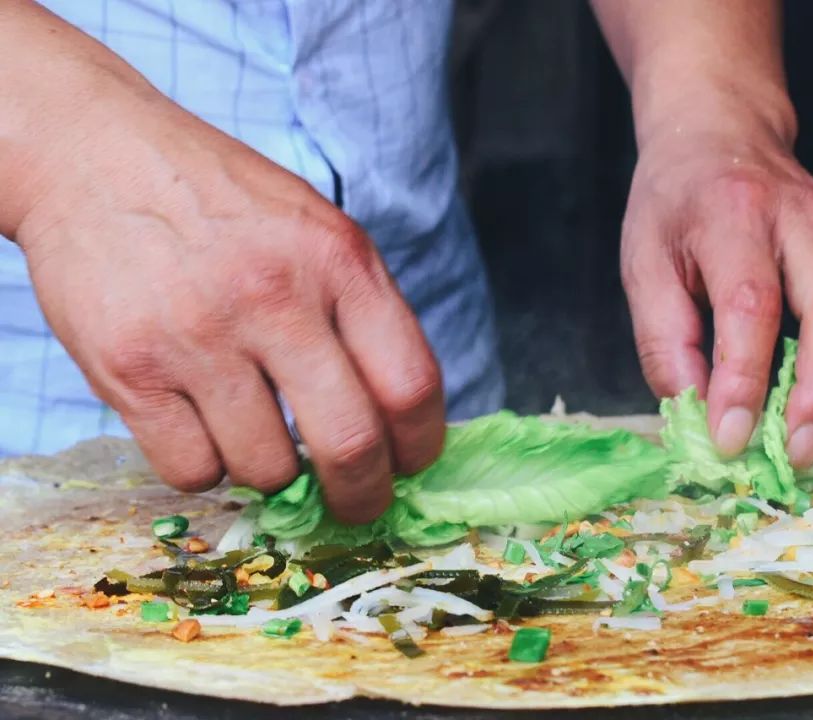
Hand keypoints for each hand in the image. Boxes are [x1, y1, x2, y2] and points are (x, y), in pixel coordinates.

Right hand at [10, 60, 443, 521]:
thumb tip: (403, 422)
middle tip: (356, 503)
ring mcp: (198, 335)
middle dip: (363, 495)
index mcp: (338, 261)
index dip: (422, 445)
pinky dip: (206, 467)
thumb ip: (364, 313)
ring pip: (267, 469)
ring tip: (257, 433)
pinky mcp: (128, 368)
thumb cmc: (224, 203)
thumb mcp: (318, 230)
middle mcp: (274, 297)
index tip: (411, 464)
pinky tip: (202, 425)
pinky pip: (191, 470)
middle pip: (350, 444)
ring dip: (273, 473)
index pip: (411, 385)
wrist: (97, 158)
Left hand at [621, 106, 812, 467]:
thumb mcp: (644, 264)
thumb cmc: (675, 206)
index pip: (750, 306)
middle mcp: (798, 216)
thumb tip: (697, 412)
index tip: (731, 437)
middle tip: (797, 453)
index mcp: (731, 217)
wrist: (719, 135)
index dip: (744, 380)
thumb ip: (664, 340)